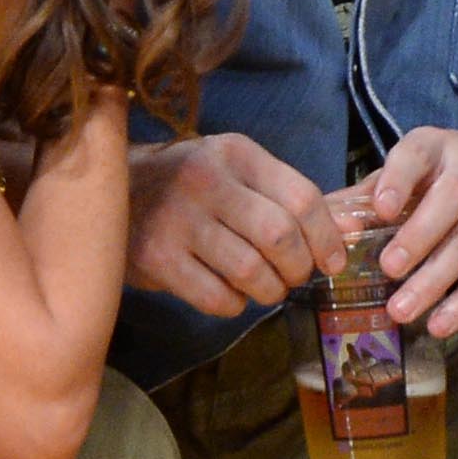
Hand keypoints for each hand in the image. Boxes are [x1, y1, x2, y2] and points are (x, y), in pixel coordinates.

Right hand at [126, 133, 347, 315]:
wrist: (107, 188)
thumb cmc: (188, 182)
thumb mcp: (235, 169)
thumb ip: (285, 195)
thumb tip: (350, 230)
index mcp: (235, 153)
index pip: (301, 196)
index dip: (327, 236)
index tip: (333, 261)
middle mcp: (206, 180)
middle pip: (279, 236)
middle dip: (299, 267)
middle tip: (295, 276)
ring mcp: (177, 219)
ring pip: (251, 270)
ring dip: (270, 290)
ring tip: (267, 287)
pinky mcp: (155, 257)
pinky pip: (216, 297)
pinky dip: (234, 305)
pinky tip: (231, 294)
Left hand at [374, 124, 457, 338]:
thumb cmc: (457, 176)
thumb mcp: (419, 173)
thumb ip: (372, 195)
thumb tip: (327, 223)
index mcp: (438, 146)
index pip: (417, 154)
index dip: (398, 179)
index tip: (380, 208)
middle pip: (451, 198)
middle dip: (418, 235)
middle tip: (389, 268)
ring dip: (435, 280)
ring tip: (401, 310)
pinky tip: (441, 324)